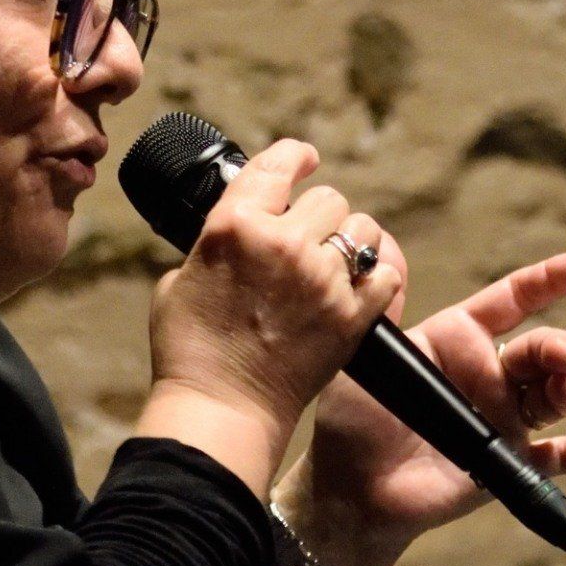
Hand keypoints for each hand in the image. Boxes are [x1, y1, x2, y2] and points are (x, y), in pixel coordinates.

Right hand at [137, 140, 401, 497]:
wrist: (221, 408)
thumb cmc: (189, 350)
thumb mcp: (179, 280)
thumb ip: (213, 247)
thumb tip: (234, 238)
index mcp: (235, 225)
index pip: (277, 164)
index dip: (297, 156)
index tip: (307, 159)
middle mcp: (283, 244)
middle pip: (328, 199)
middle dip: (320, 215)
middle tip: (309, 237)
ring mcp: (323, 279)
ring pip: (362, 230)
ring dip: (351, 242)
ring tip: (336, 263)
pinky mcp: (352, 316)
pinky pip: (385, 274)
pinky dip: (376, 279)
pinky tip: (359, 288)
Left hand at [274, 249, 565, 565]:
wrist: (349, 490)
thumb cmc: (352, 421)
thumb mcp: (364, 359)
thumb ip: (382, 315)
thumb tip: (383, 264)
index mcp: (457, 341)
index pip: (514, 300)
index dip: (552, 281)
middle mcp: (487, 377)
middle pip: (539, 351)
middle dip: (556, 347)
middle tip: (554, 355)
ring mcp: (502, 421)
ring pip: (554, 396)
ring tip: (563, 388)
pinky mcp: (508, 466)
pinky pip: (560, 456)